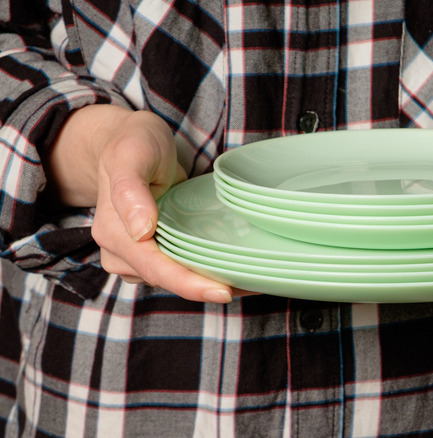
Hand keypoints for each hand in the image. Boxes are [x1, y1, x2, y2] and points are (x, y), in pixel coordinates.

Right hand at [48, 105, 235, 301]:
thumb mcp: (130, 156)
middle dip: (208, 288)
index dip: (189, 284)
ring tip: (253, 279)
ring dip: (211, 281)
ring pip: (177, 278)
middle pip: (170, 279)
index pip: (156, 269)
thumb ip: (130, 191)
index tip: (224, 292)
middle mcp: (122, 252)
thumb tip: (140, 232)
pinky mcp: (156, 252)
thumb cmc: (132, 144)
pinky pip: (181, 268)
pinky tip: (237, 268)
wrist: (129, 141)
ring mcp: (138, 256)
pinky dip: (207, 270)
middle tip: (254, 287)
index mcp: (114, 234)